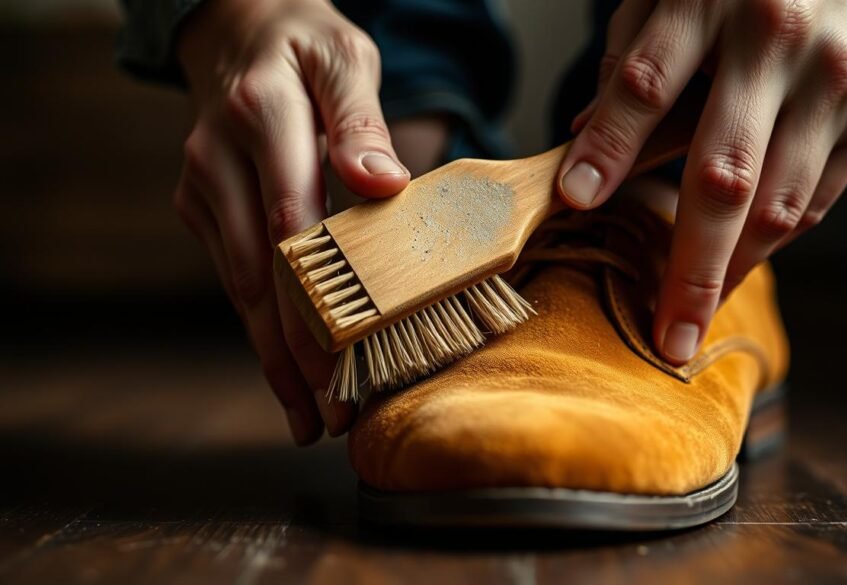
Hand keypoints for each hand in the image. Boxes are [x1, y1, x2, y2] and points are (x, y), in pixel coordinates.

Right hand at [174, 0, 409, 443]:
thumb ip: (361, 121)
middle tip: (331, 414)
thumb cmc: (304, 50)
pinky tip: (287, 373)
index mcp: (261, 116)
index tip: (343, 359)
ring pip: (242, 289)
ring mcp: (203, 188)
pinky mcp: (201, 209)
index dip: (316, 298)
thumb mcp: (345, 61)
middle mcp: (218, 157)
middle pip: (261, 273)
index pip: (290, 221)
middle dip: (296, 351)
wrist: (236, 34)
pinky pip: (236, 279)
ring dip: (274, 357)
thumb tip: (385, 184)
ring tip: (310, 417)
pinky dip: (261, 329)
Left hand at [558, 0, 846, 363]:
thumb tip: (582, 147)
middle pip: (724, 174)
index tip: (575, 201)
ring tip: (693, 318)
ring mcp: (837, 84)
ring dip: (732, 273)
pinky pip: (816, 201)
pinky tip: (738, 264)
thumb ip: (630, 64)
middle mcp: (781, 44)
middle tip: (666, 337)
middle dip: (689, 267)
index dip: (609, 146)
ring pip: (779, 206)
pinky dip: (772, 241)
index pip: (646, 84)